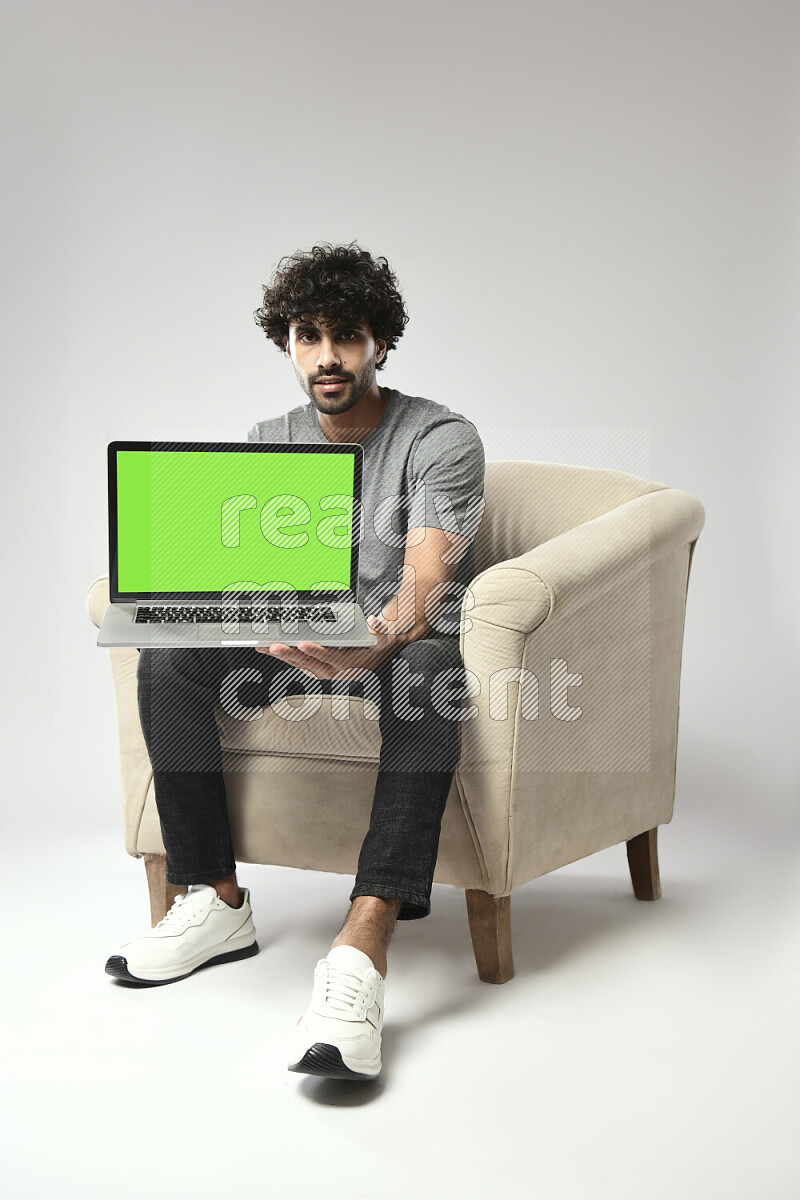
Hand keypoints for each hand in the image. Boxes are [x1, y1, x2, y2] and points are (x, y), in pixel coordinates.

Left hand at [255, 614, 399, 681]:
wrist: (379, 653)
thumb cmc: (378, 642)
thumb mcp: (384, 635)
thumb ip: (380, 629)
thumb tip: (373, 622)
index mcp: (350, 663)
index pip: (330, 657)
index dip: (316, 651)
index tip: (303, 644)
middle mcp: (335, 671)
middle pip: (309, 662)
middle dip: (289, 654)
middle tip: (273, 646)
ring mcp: (325, 673)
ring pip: (300, 665)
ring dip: (282, 656)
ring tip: (264, 647)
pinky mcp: (318, 670)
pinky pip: (300, 665)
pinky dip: (286, 658)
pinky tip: (274, 651)